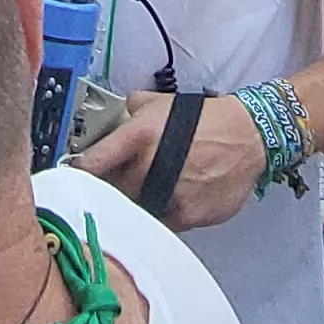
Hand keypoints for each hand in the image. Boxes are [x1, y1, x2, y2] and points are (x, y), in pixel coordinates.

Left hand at [71, 88, 269, 229]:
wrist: (250, 136)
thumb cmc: (203, 118)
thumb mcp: (161, 102)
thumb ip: (129, 113)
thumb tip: (108, 123)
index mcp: (140, 136)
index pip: (92, 163)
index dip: (78, 175)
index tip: (73, 180)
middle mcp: (152, 167)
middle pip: (111, 193)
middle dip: (110, 189)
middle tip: (117, 183)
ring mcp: (171, 195)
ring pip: (136, 211)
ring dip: (136, 204)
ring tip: (150, 189)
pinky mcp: (189, 216)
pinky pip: (163, 221)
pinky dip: (162, 213)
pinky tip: (174, 197)